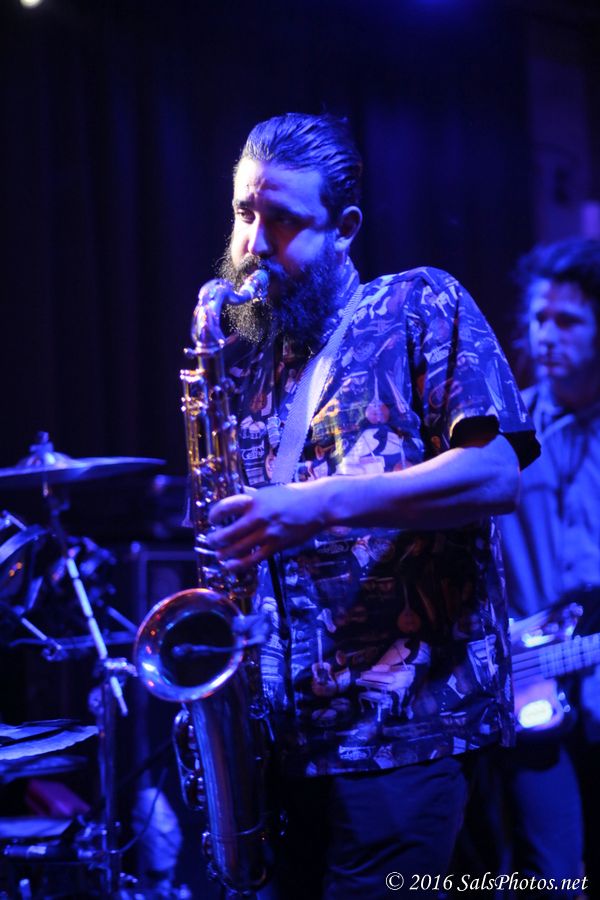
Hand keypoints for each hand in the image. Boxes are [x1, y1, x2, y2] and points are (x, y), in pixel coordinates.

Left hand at [206, 482, 329, 570]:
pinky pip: (254, 559)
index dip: (213, 516)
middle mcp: (258, 516)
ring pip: (238, 549)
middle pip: (228, 533)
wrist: (318, 504)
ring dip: (224, 554)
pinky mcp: (277, 545)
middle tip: (212, 542)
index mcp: (254, 500)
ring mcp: (267, 532)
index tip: (211, 520)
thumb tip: (237, 501)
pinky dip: (239, 564)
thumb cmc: (295, 496)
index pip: (225, 508)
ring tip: (220, 555)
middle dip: (215, 540)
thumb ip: (252, 498)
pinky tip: (232, 566)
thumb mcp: (269, 492)